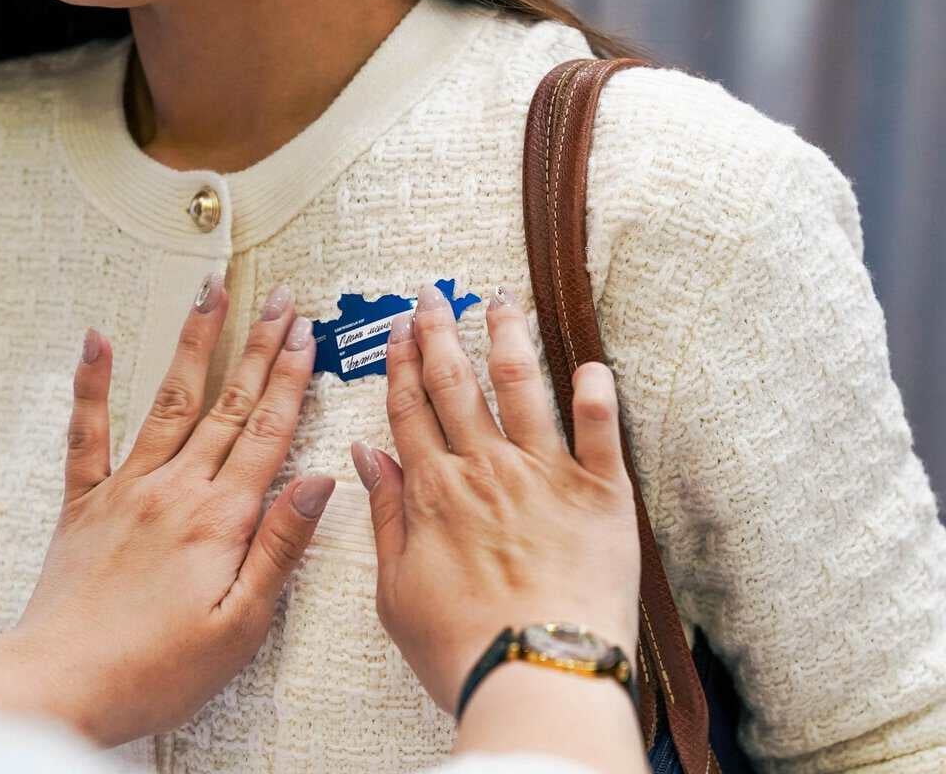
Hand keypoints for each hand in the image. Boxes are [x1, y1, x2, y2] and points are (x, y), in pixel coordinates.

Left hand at [0, 277, 331, 745]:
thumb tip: (319, 482)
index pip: (268, 432)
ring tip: (211, 295)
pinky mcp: (83, 502)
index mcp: (220, 518)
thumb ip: (280, 546)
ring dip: (194, 344)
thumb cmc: (156, 668)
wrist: (61, 684)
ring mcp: (125, 489)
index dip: (291, 379)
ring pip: (169, 401)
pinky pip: (87, 432)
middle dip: (258, 347)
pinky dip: (91, 384)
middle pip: (229, 405)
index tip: (306, 334)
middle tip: (278, 299)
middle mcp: (175, 489)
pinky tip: (96, 339)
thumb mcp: (241, 623)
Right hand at [351, 283, 638, 714]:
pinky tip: (592, 362)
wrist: (536, 673)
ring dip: (508, 338)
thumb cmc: (463, 645)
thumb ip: (386, 516)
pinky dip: (597, 393)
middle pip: (457, 385)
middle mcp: (486, 468)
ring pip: (523, 386)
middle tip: (433, 296)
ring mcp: (545, 474)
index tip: (397, 330)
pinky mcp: (600, 494)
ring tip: (501, 301)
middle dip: (440, 334)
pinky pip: (601, 431)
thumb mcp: (395, 590)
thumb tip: (366, 457)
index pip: (410, 410)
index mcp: (436, 491)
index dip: (400, 365)